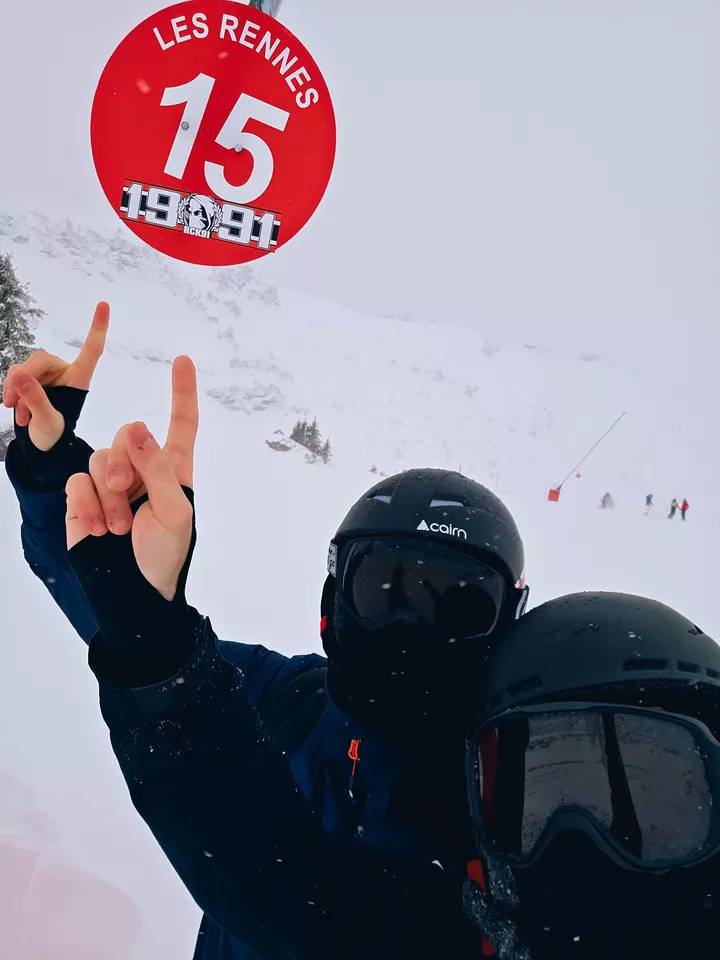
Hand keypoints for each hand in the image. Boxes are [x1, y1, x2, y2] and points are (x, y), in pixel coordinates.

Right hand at [2, 302, 108, 450]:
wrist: (42, 447)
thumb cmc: (54, 436)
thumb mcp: (47, 421)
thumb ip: (35, 398)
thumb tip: (19, 372)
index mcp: (79, 378)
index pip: (91, 349)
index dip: (98, 327)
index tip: (104, 304)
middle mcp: (64, 371)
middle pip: (39, 359)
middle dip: (22, 379)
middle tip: (12, 402)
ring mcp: (46, 375)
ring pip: (23, 367)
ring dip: (15, 389)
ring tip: (19, 414)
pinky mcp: (31, 379)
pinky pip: (15, 375)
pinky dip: (12, 392)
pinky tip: (15, 410)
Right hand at [65, 357, 197, 600]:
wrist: (132, 594)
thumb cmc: (163, 556)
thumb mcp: (173, 512)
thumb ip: (158, 468)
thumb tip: (140, 427)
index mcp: (174, 471)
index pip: (181, 425)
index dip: (182, 393)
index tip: (182, 360)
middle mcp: (142, 471)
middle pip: (129, 434)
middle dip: (123, 460)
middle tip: (126, 493)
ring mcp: (111, 484)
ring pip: (99, 459)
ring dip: (108, 496)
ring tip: (118, 529)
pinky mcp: (84, 499)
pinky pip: (78, 481)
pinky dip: (88, 504)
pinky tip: (98, 529)